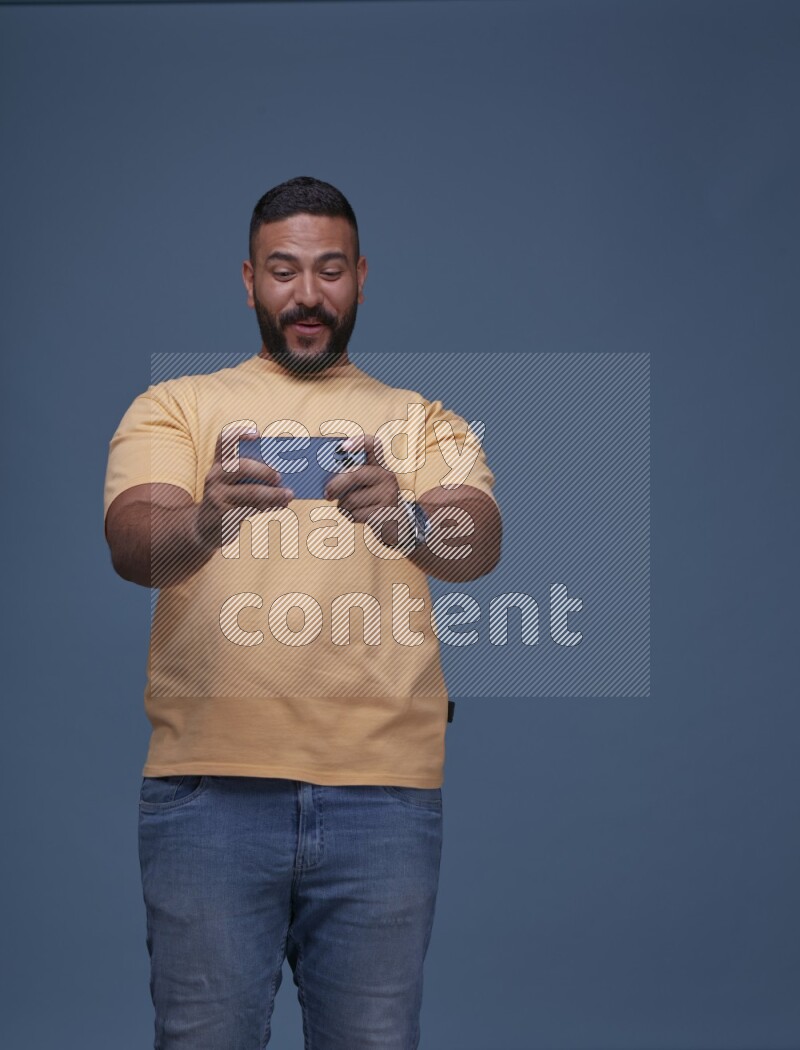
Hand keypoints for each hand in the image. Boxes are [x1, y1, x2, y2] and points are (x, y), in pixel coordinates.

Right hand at [195, 429, 294, 549]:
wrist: (205, 529)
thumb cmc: (228, 502)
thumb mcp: (235, 487)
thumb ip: (254, 479)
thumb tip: (284, 478)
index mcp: (219, 464)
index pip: (224, 441)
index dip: (239, 434)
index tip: (258, 435)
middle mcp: (215, 476)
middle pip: (242, 466)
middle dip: (265, 471)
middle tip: (280, 476)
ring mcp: (217, 495)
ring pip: (251, 492)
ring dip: (274, 493)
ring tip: (290, 494)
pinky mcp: (223, 514)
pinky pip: (251, 508)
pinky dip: (270, 506)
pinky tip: (282, 505)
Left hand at [323, 435, 399, 528]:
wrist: (395, 522)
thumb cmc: (371, 500)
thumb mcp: (363, 485)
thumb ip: (349, 478)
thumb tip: (325, 480)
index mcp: (379, 464)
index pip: (373, 445)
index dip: (359, 442)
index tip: (343, 446)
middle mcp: (387, 476)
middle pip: (353, 475)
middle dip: (335, 485)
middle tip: (327, 495)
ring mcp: (388, 494)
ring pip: (350, 499)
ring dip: (343, 505)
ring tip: (348, 507)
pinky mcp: (385, 512)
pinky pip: (355, 514)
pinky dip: (350, 516)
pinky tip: (359, 515)